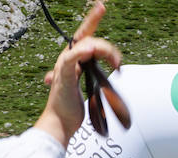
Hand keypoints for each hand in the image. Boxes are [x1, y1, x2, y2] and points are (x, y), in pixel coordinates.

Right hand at [34, 2, 121, 147]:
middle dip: (108, 47)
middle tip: (118, 63)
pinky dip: (83, 51)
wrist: (59, 124)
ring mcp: (64, 66)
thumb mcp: (86, 90)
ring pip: (85, 45)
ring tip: (115, 63)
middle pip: (89, 39)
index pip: (84, 36)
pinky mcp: (64, 76)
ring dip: (103, 49)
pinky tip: (92, 49)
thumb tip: (105, 79)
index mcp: (73, 61)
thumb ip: (92, 80)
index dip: (92, 20)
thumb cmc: (70, 110)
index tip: (101, 7)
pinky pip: (72, 58)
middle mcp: (67, 59)